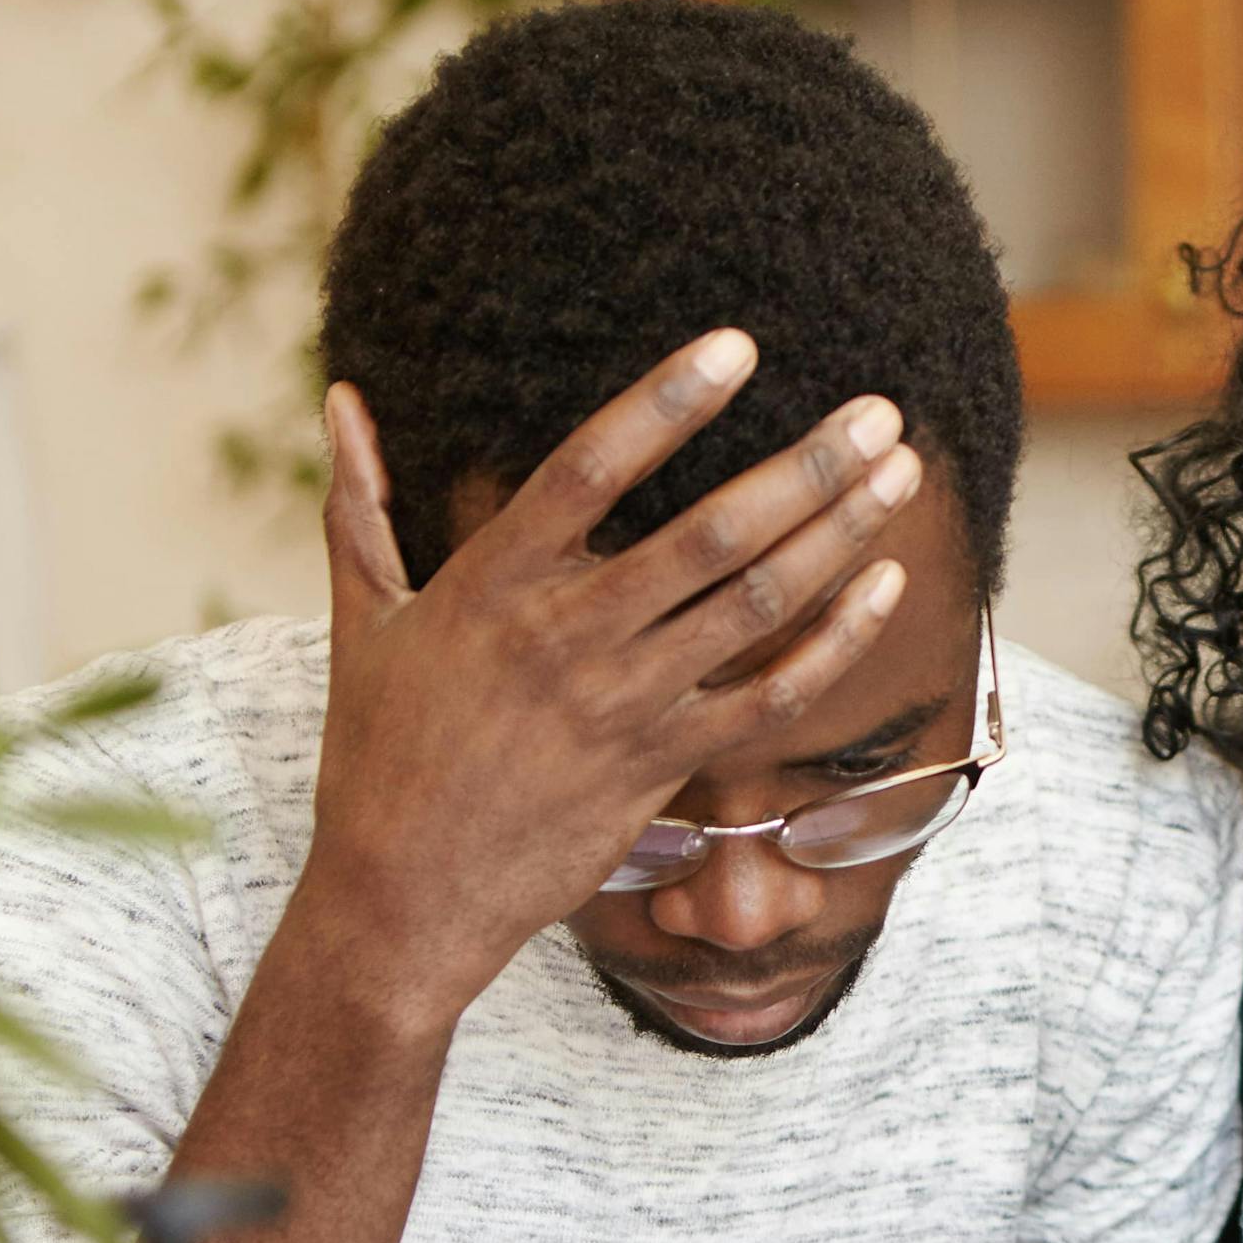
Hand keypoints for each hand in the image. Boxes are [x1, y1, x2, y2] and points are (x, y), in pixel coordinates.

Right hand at [300, 330, 925, 1033]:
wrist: (406, 895)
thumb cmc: (378, 752)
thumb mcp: (359, 620)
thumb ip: (360, 504)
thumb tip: (340, 399)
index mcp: (492, 581)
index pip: (591, 466)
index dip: (668, 401)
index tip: (739, 347)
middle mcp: (568, 632)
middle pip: (711, 531)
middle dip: (806, 464)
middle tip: (878, 411)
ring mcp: (625, 701)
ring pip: (758, 604)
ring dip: (840, 533)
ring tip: (902, 474)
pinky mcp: (665, 765)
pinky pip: (774, 695)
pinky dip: (840, 641)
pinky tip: (888, 586)